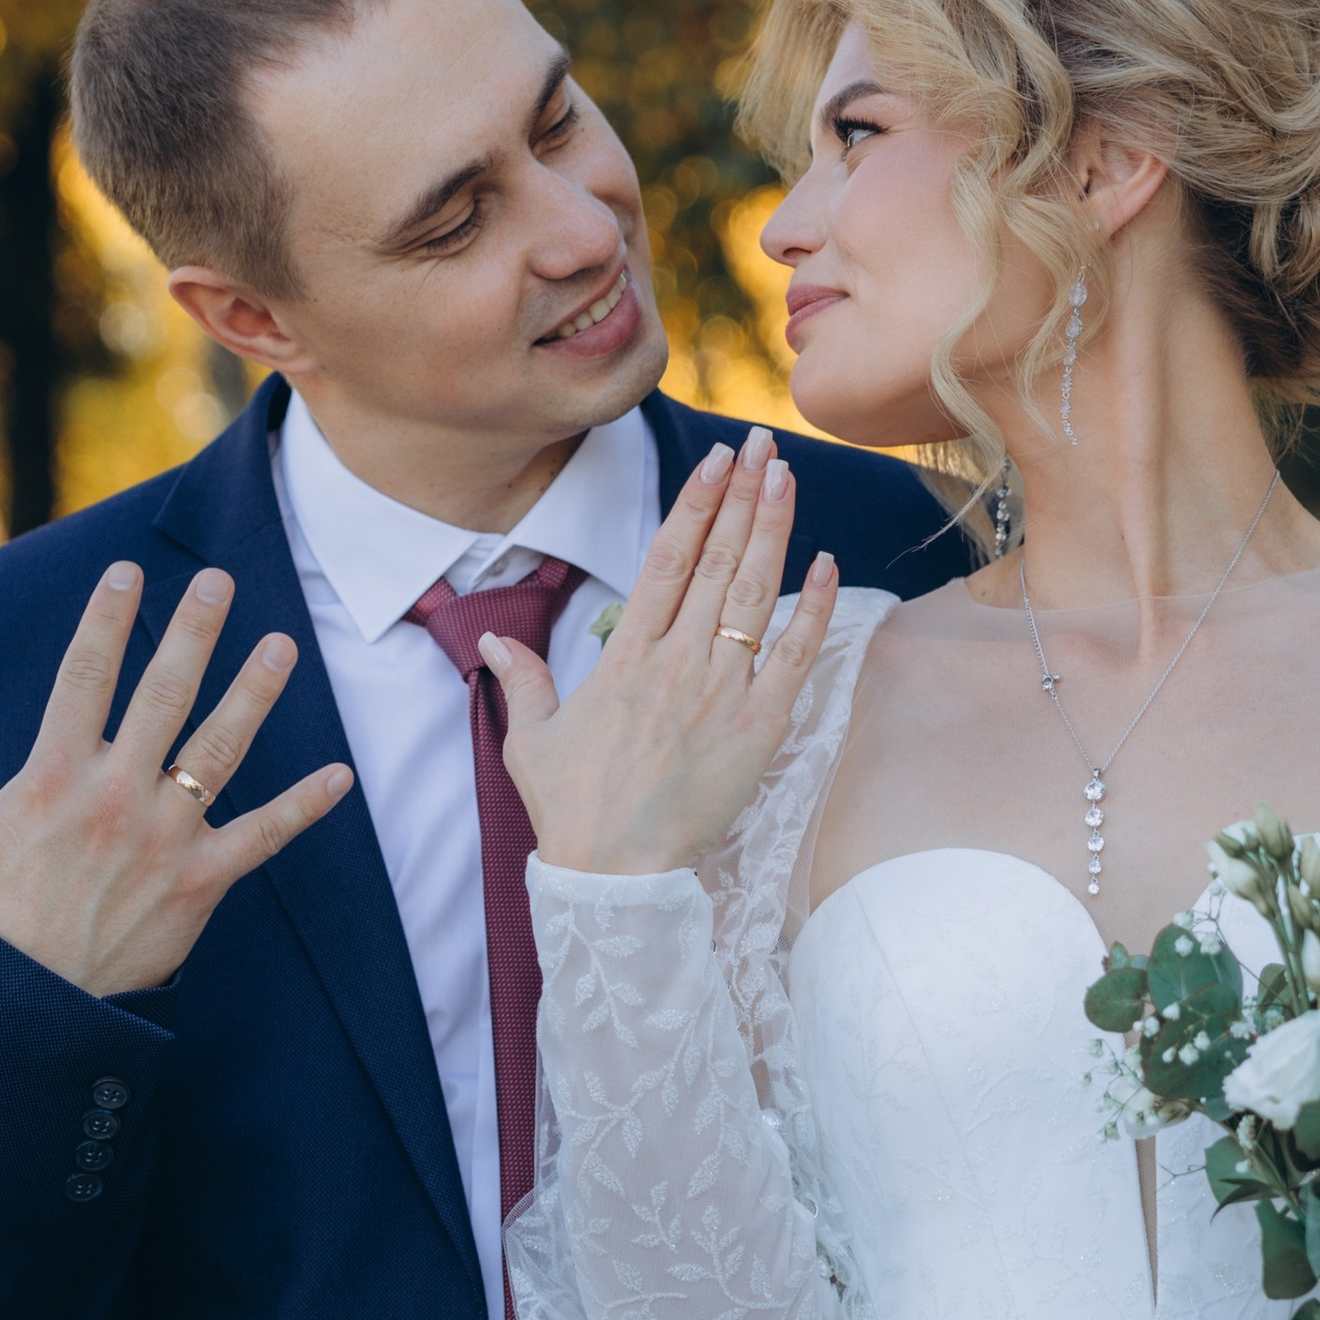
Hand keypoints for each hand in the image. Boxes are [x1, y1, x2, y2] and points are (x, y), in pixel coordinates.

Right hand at [0, 563, 352, 998]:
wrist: (26, 1011)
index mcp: (52, 776)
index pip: (83, 676)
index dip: (107, 619)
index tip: (128, 570)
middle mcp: (114, 795)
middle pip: (161, 694)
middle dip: (192, 632)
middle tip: (220, 581)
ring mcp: (163, 837)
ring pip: (219, 748)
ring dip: (254, 693)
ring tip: (282, 644)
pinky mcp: (201, 883)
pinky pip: (263, 837)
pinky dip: (304, 807)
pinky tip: (342, 775)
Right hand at [488, 428, 839, 875]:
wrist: (615, 875)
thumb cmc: (573, 811)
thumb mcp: (532, 741)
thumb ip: (521, 680)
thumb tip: (491, 639)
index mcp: (625, 657)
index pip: (667, 558)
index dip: (695, 503)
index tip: (717, 459)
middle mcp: (677, 661)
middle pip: (719, 560)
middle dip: (743, 496)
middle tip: (764, 444)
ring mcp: (722, 692)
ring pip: (756, 594)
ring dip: (775, 530)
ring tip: (788, 477)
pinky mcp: (759, 729)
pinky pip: (794, 657)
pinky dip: (814, 609)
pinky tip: (827, 564)